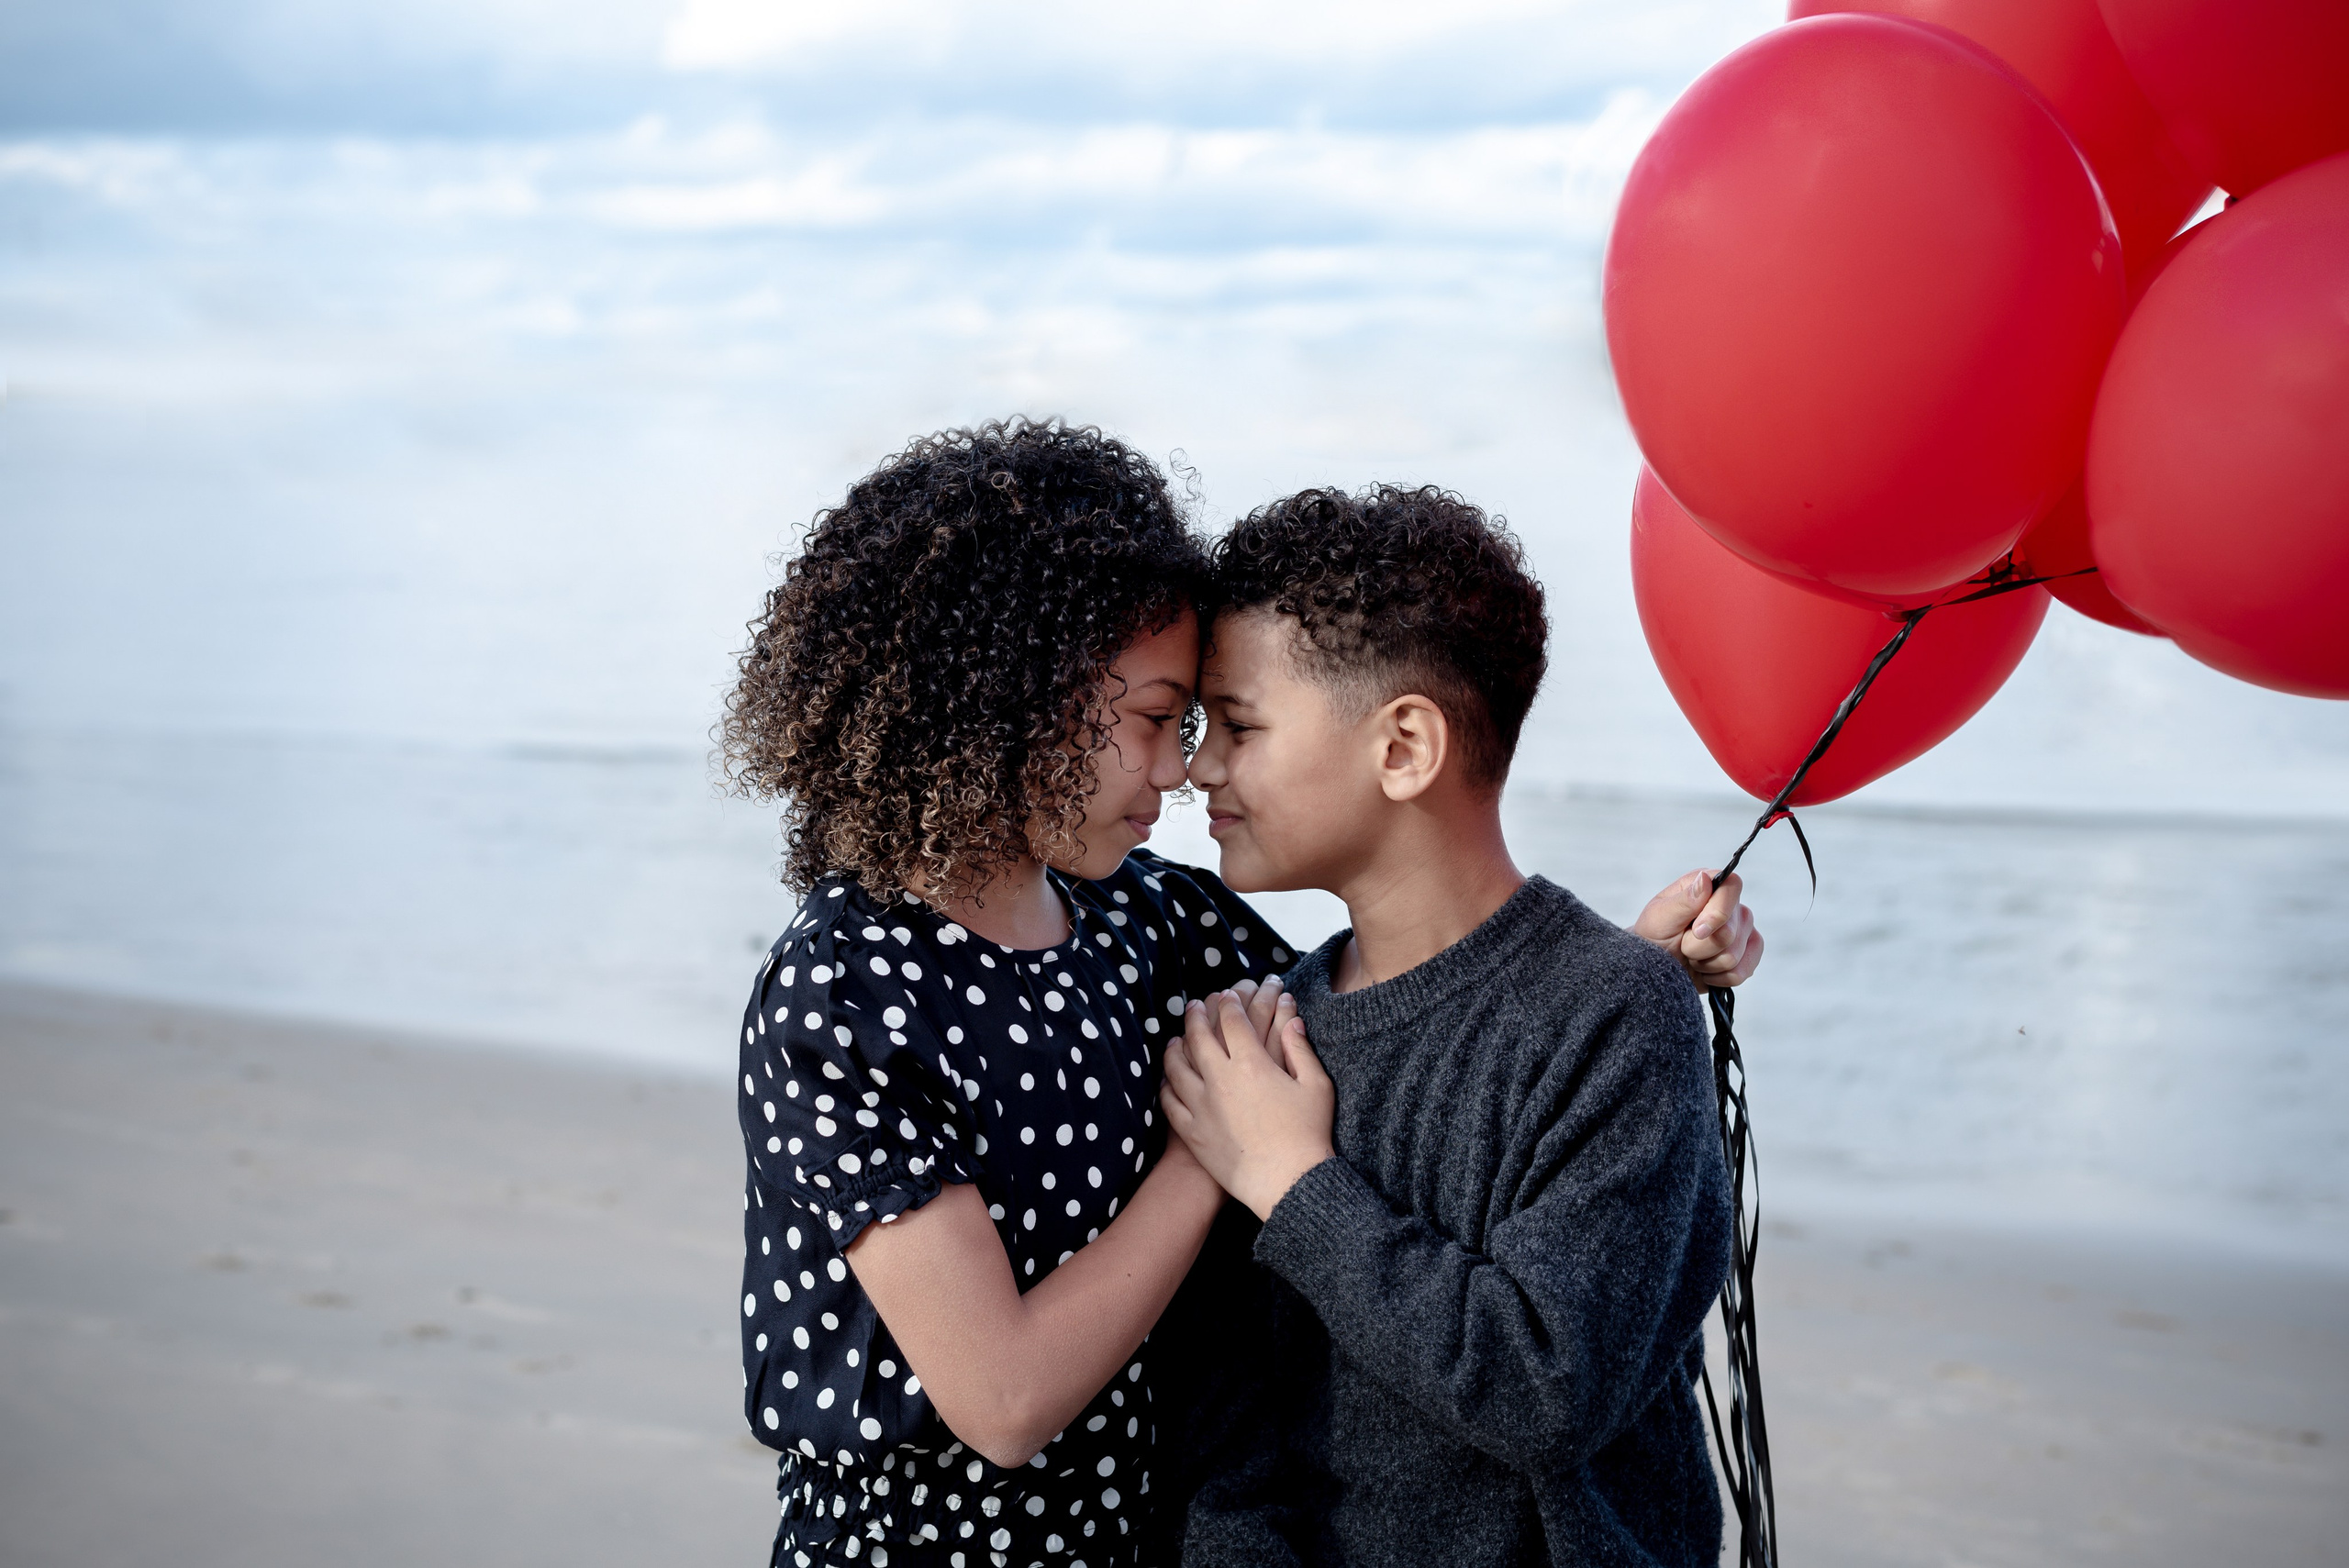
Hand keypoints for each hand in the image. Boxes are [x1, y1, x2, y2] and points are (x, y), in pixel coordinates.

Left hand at [1159, 983, 1334, 1221]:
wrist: (1287, 1183)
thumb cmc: (1308, 1135)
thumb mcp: (1316, 1086)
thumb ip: (1301, 1049)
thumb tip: (1293, 1020)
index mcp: (1252, 1064)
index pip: (1232, 1021)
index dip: (1229, 1004)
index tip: (1228, 996)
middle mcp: (1220, 1079)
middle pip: (1198, 1037)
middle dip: (1195, 1016)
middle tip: (1194, 1005)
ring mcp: (1201, 1106)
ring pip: (1176, 1066)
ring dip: (1175, 1047)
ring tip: (1176, 1039)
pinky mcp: (1192, 1132)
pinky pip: (1169, 1101)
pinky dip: (1166, 1085)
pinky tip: (1168, 1079)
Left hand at [1632, 869, 1762, 989]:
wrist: (1655, 967)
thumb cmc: (1654, 936)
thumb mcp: (1660, 917)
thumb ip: (1685, 900)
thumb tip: (1705, 879)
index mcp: (1708, 886)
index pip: (1732, 887)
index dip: (1718, 912)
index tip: (1697, 931)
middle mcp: (1731, 905)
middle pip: (1730, 932)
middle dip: (1699, 946)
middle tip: (1682, 944)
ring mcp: (1743, 930)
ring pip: (1734, 956)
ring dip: (1705, 963)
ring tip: (1691, 955)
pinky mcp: (1748, 954)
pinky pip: (1742, 972)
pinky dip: (1717, 978)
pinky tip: (1705, 970)